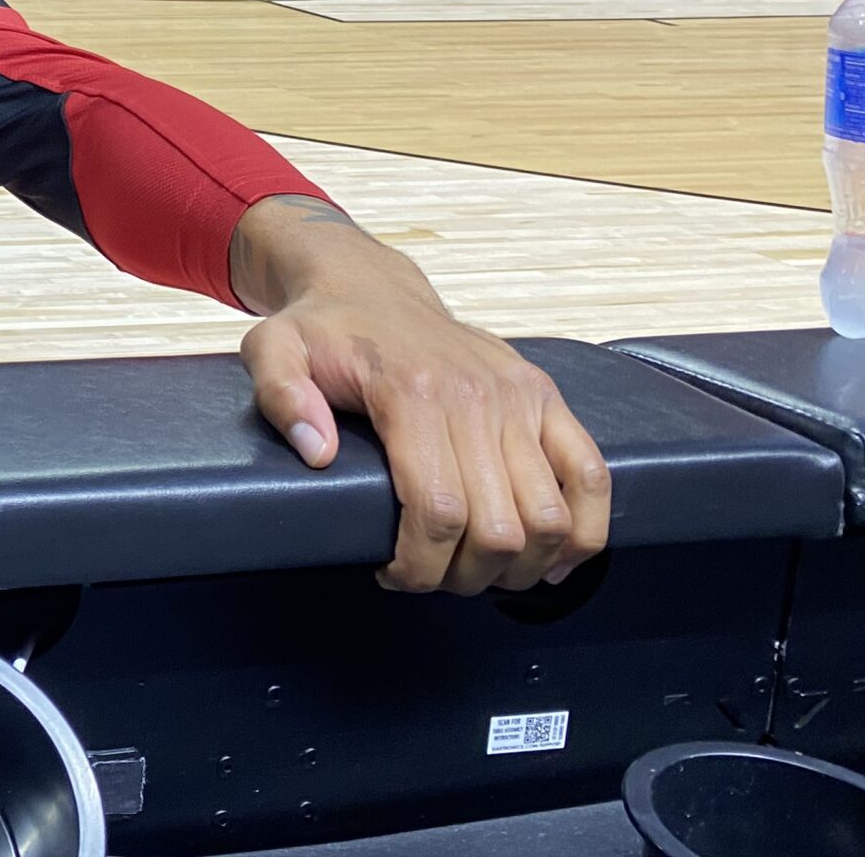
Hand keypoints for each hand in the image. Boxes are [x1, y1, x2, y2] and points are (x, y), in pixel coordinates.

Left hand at [242, 269, 608, 595]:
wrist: (368, 288)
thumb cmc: (322, 330)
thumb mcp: (274, 348)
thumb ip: (281, 396)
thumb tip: (317, 452)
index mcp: (412, 392)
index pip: (437, 510)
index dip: (420, 564)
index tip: (393, 575)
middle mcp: (477, 396)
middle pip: (498, 527)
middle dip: (464, 576)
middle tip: (433, 577)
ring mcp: (519, 396)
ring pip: (550, 515)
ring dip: (520, 566)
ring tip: (480, 572)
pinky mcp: (545, 396)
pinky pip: (591, 474)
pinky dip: (584, 532)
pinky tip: (551, 559)